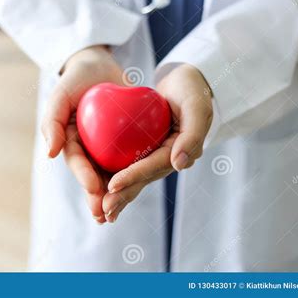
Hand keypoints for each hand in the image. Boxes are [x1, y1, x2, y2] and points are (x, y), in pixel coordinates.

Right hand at [41, 45, 125, 223]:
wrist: (99, 66)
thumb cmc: (76, 79)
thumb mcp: (60, 95)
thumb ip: (52, 121)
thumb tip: (50, 153)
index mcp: (70, 140)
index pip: (77, 161)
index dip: (85, 177)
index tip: (96, 190)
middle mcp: (86, 148)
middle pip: (92, 175)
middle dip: (97, 197)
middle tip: (105, 216)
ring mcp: (104, 147)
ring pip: (110, 173)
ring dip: (114, 194)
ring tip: (118, 213)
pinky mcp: (123, 142)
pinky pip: (128, 159)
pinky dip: (133, 175)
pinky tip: (142, 186)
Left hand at [102, 64, 212, 222]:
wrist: (187, 84)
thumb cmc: (193, 93)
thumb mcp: (197, 107)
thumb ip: (192, 135)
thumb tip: (179, 164)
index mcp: (179, 152)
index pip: (153, 166)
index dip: (133, 177)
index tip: (113, 186)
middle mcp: (167, 159)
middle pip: (142, 179)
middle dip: (123, 196)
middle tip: (103, 211)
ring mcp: (156, 156)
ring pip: (135, 178)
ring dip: (119, 195)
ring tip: (100, 212)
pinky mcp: (147, 151)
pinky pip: (129, 165)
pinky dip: (116, 177)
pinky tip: (100, 190)